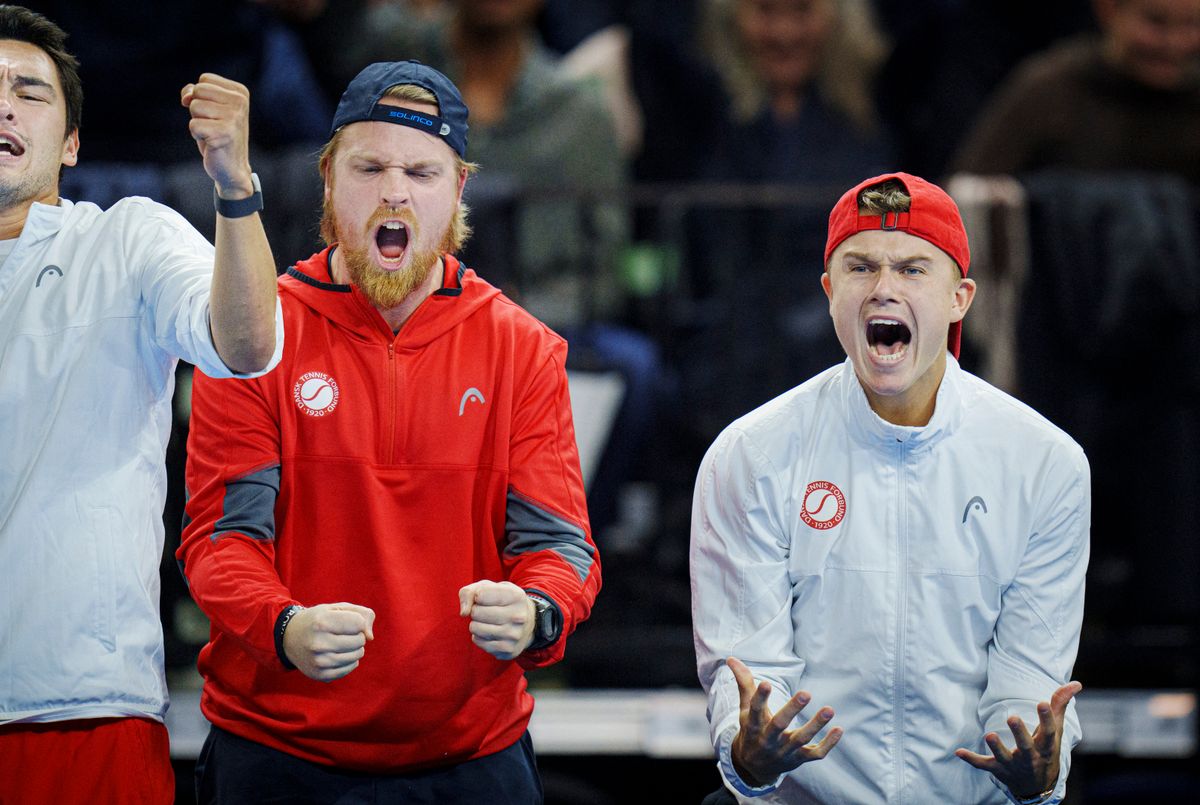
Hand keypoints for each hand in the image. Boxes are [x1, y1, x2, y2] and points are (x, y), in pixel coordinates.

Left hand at [180, 73, 253, 196]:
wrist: (232, 168)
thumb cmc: (218, 135)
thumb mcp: (208, 108)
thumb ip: (195, 93)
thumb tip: (186, 97)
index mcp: (240, 92)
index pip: (205, 79)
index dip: (201, 96)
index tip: (215, 113)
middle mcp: (240, 102)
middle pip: (198, 91)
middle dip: (198, 109)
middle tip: (213, 124)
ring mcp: (233, 117)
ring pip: (194, 107)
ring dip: (198, 123)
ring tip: (212, 133)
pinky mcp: (224, 133)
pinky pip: (193, 125)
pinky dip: (197, 135)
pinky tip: (211, 142)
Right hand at [282, 603, 374, 681]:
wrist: (289, 639)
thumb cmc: (318, 620)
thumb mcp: (336, 608)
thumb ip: (361, 613)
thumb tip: (370, 636)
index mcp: (321, 622)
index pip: (359, 623)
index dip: (357, 621)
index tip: (347, 621)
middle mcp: (318, 643)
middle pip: (359, 640)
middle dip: (357, 635)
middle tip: (344, 634)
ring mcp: (319, 661)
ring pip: (357, 655)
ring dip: (355, 648)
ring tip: (342, 643)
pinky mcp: (320, 675)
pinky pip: (350, 668)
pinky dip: (350, 660)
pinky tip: (339, 654)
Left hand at [458, 580, 535, 660]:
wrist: (528, 623)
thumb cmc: (501, 601)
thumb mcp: (489, 588)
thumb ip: (469, 592)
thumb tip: (463, 613)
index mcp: (516, 596)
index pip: (481, 594)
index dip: (478, 596)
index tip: (486, 597)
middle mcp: (518, 616)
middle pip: (476, 612)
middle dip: (475, 610)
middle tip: (485, 611)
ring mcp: (514, 635)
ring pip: (475, 628)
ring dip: (475, 624)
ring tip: (486, 622)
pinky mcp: (507, 650)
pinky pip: (477, 641)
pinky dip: (478, 636)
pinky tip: (489, 632)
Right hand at [727, 656, 841, 785]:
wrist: (755, 767)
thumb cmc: (752, 731)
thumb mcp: (744, 709)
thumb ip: (743, 684)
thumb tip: (731, 658)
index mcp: (753, 725)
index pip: (755, 710)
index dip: (760, 698)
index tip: (766, 683)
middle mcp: (768, 740)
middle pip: (779, 725)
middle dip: (792, 710)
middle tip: (805, 693)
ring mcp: (785, 751)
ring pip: (801, 739)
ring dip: (815, 725)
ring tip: (829, 709)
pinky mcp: (799, 759)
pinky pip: (815, 754)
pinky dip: (828, 744)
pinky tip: (839, 729)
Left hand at [955, 681, 1081, 798]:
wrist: (1038, 785)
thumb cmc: (1045, 750)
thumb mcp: (1055, 730)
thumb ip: (1060, 705)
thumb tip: (1075, 683)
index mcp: (1045, 746)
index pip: (1048, 732)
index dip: (1046, 718)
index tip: (1042, 702)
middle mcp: (1030, 757)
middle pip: (1025, 746)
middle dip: (1019, 733)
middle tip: (1012, 717)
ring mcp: (1013, 765)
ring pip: (1004, 757)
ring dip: (996, 747)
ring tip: (988, 734)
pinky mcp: (998, 769)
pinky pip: (984, 765)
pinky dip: (972, 759)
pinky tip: (958, 751)